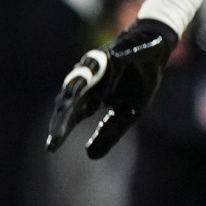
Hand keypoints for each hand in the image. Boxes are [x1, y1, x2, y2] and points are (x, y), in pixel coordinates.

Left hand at [46, 18, 178, 158]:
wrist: (155, 50)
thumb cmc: (138, 81)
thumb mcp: (128, 113)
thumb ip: (110, 132)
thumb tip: (89, 155)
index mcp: (91, 97)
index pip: (72, 115)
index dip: (62, 129)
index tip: (51, 148)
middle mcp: (88, 81)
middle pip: (70, 100)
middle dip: (62, 118)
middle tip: (55, 136)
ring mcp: (96, 65)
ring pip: (79, 80)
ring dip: (73, 94)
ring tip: (66, 110)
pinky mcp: (109, 52)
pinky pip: (101, 60)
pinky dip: (98, 66)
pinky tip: (90, 75)